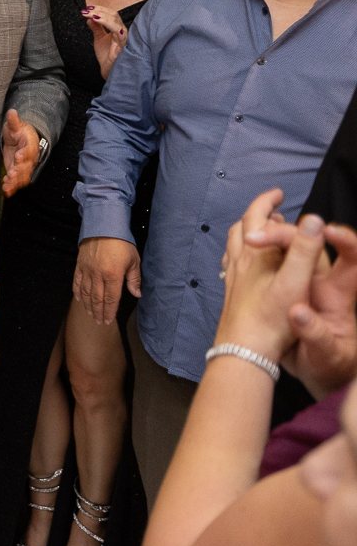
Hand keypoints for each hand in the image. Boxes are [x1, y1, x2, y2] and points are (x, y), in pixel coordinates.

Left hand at [0, 110, 40, 196]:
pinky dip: (12, 187)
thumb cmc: (19, 132)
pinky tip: (6, 191)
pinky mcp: (18, 172)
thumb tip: (12, 112)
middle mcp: (29, 157)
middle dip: (19, 170)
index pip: (29, 150)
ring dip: (15, 182)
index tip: (18, 156)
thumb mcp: (15, 125)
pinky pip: (18, 181)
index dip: (24, 153)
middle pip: (26, 166)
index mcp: (30, 145)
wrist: (21, 139)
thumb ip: (14, 121)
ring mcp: (24, 166)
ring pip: (23, 176)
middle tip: (11, 174)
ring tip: (7, 185)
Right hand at [73, 236, 140, 324]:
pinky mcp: (80, 264)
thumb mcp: (134, 260)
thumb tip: (137, 293)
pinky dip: (77, 291)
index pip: (111, 299)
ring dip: (88, 305)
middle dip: (99, 312)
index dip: (110, 312)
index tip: (109, 321)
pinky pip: (77, 281)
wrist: (104, 225)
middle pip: (97, 299)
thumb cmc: (121, 242)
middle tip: (100, 322)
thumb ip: (134, 279)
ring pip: (86, 292)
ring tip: (91, 314)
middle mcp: (98, 275)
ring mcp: (87, 270)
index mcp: (113, 276)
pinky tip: (79, 299)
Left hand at [82, 6, 128, 79]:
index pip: (111, 13)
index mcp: (117, 28)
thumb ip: (96, 27)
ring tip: (89, 14)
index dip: (100, 9)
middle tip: (86, 10)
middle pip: (113, 14)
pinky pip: (117, 30)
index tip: (88, 8)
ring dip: (100, 15)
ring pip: (115, 20)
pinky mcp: (122, 43)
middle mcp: (122, 30)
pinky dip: (107, 23)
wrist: (107, 68)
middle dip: (99, 11)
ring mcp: (123, 36)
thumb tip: (89, 17)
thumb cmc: (106, 54)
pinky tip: (97, 20)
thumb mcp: (98, 37)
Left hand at [214, 189, 324, 363]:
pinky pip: (232, 264)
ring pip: (234, 245)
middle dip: (257, 212)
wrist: (244, 351)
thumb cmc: (272, 319)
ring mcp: (232, 278)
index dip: (267, 202)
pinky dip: (241, 253)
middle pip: (242, 227)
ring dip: (248, 231)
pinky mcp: (232, 293)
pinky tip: (246, 261)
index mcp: (254, 255)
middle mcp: (238, 262)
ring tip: (261, 229)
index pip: (256, 217)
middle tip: (273, 206)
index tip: (279, 194)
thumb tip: (313, 219)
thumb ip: (303, 250)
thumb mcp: (296, 282)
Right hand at [241, 209, 356, 396]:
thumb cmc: (330, 364)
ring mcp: (302, 284)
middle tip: (257, 237)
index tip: (323, 231)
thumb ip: (315, 334)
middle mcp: (322, 283)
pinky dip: (258, 252)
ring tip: (249, 238)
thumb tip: (297, 312)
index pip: (352, 257)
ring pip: (289, 249)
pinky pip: (273, 262)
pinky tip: (242, 251)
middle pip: (312, 244)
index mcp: (339, 296)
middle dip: (287, 232)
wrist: (319, 373)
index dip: (344, 239)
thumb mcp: (326, 354)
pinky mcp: (283, 289)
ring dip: (271, 237)